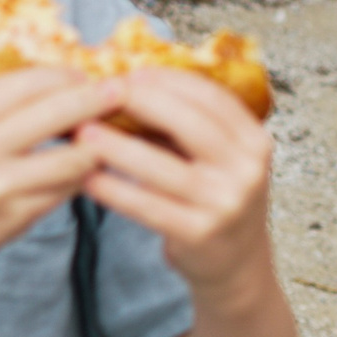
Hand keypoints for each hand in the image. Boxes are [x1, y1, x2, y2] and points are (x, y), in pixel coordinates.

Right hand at [0, 66, 118, 286]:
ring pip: (72, 156)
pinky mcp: (15, 219)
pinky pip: (64, 190)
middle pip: (56, 112)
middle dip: (95, 98)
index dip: (61, 75)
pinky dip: (81, 176)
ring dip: (97, 142)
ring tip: (109, 132)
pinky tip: (88, 166)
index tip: (82, 73)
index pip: (24, 82)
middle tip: (120, 91)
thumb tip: (51, 82)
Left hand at [76, 67, 274, 298]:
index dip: (168, 80)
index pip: (210, 97)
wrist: (237, 265)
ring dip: (117, 146)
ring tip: (81, 133)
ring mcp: (225, 203)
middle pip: (189, 123)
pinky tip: (88, 178)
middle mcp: (247, 170)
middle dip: (140, 102)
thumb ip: (186, 125)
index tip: (130, 72)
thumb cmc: (216, 197)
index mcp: (255, 141)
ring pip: (162, 166)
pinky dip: (115, 190)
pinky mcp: (199, 234)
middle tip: (99, 94)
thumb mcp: (219, 158)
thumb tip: (129, 84)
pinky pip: (148, 206)